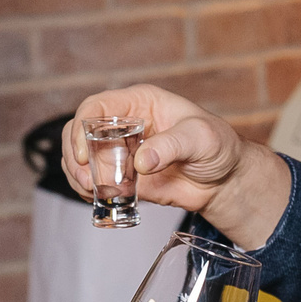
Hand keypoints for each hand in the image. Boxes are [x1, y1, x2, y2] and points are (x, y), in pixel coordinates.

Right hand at [62, 84, 263, 226]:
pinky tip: (98, 198)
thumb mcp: (200, 138)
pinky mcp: (121, 177)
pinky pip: (93, 182)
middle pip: (79, 133)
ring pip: (80, 159)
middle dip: (75, 156)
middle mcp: (124, 125)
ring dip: (78, 176)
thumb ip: (172, 145)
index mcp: (139, 103)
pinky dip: (88, 192)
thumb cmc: (218, 146)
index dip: (81, 127)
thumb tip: (142, 161)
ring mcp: (120, 152)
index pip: (96, 107)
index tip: (85, 154)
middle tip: (85, 180)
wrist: (225, 180)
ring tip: (92, 192)